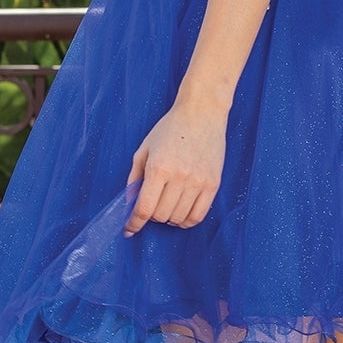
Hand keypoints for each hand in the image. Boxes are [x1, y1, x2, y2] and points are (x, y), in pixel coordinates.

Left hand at [124, 95, 226, 235]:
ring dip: (168, 217)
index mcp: (158, 168)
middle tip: (151, 205)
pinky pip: (198, 215)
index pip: (144, 209)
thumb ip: (134, 178)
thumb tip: (130, 204)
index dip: (134, 223)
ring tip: (166, 205)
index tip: (129, 229)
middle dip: (151, 215)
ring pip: (178, 218)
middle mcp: (179, 177)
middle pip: (160, 215)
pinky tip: (180, 213)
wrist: (202, 113)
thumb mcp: (144, 149)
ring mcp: (198, 182)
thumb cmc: (170, 128)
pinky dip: (186, 220)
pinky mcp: (213, 184)